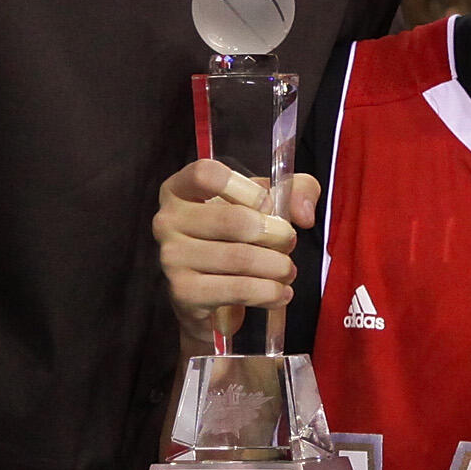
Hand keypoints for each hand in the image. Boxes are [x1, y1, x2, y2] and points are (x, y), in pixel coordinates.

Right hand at [154, 156, 320, 356]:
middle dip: (276, 234)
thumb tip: (303, 213)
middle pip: (234, 220)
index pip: (206, 174)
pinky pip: (238, 289)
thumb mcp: (262, 204)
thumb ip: (294, 190)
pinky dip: (269, 292)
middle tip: (289, 243)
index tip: (268, 205)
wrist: (210, 296)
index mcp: (180, 189)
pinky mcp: (184, 293)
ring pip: (241, 258)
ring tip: (287, 270)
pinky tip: (280, 293)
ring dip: (277, 266)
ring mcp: (172, 258)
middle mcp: (167, 220)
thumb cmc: (234, 239)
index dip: (247, 189)